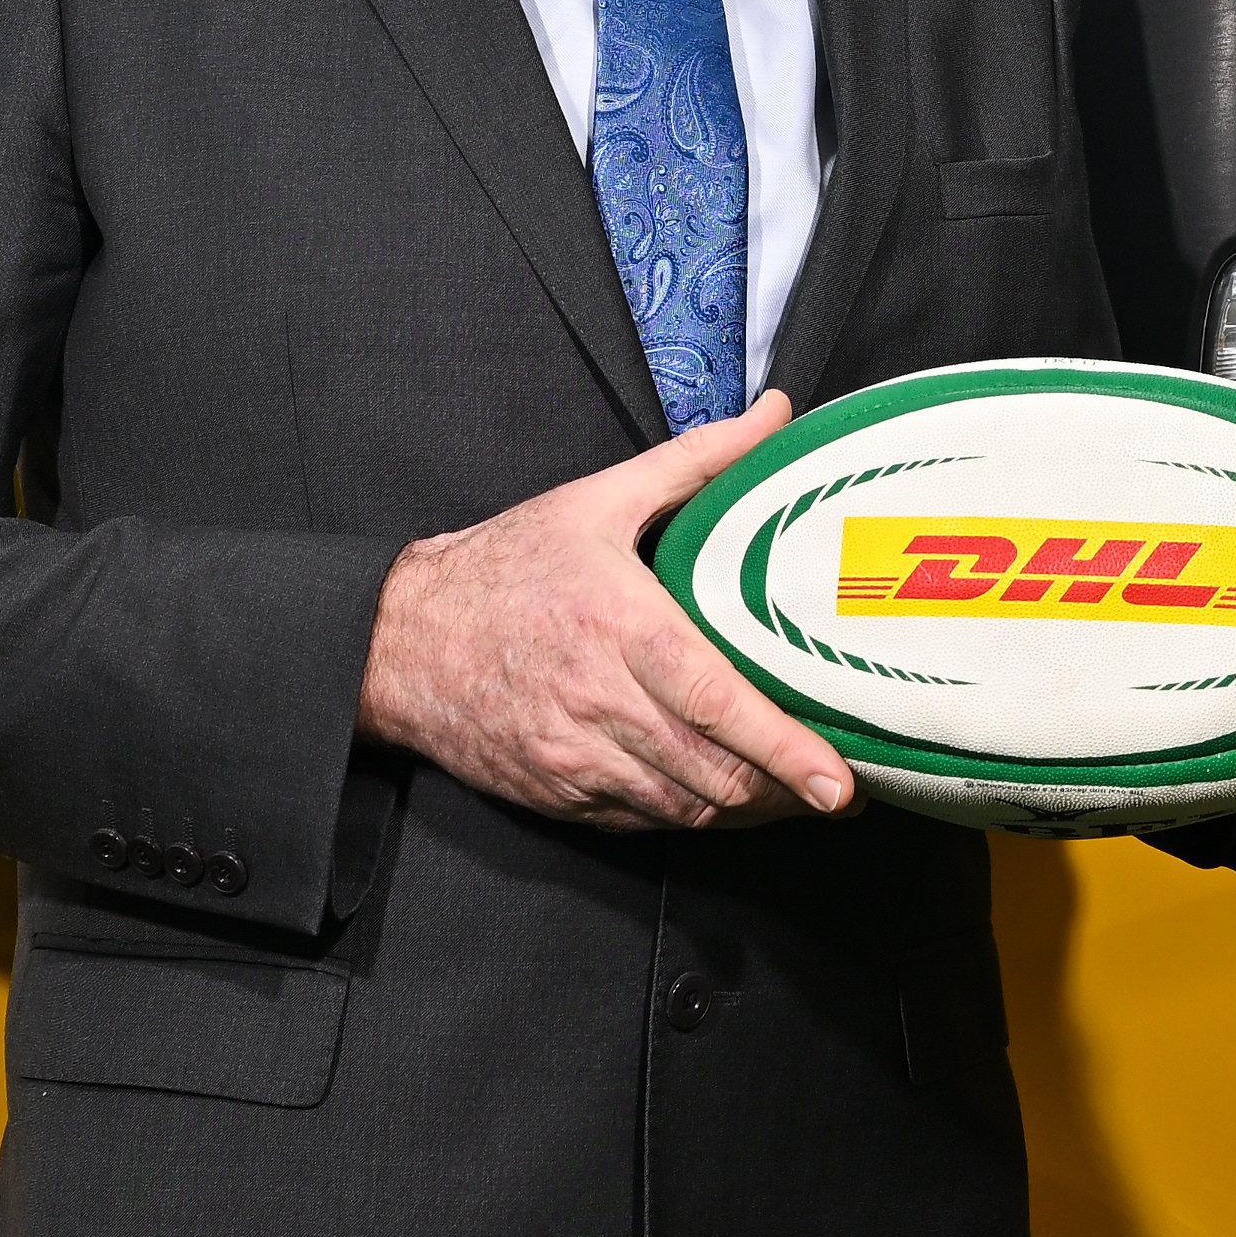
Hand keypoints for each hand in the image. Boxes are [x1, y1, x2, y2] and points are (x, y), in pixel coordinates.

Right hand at [358, 395, 854, 829]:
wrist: (398, 639)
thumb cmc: (505, 567)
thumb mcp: (599, 499)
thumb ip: (699, 459)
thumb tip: (775, 414)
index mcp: (621, 626)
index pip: (719, 702)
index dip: (785, 750)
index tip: (837, 783)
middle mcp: (600, 702)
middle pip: (713, 774)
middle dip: (784, 793)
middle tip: (835, 789)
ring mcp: (576, 758)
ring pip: (684, 810)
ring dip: (744, 811)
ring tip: (789, 795)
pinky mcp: (559, 795)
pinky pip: (643, 822)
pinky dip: (690, 816)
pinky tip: (718, 796)